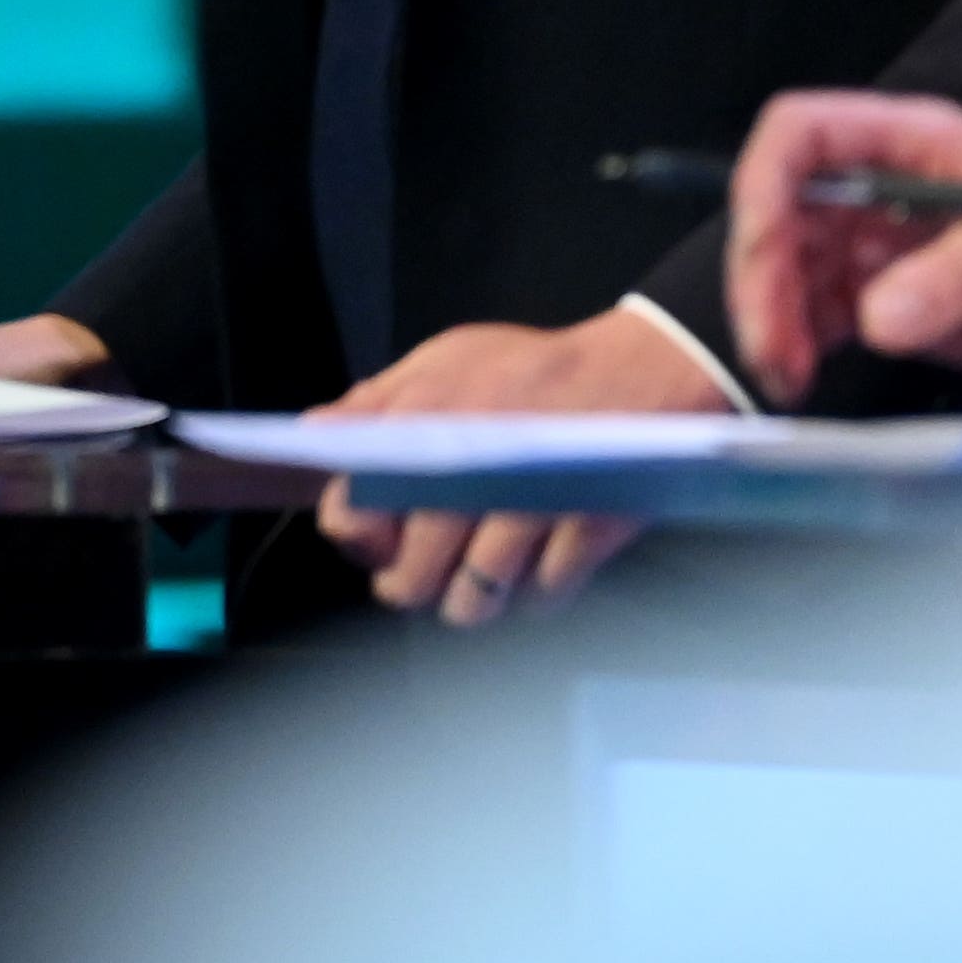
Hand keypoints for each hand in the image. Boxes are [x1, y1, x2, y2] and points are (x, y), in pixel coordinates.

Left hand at [311, 311, 715, 627]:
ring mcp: (531, 509)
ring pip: (473, 601)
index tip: (371, 537)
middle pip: (412, 577)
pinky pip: (541, 597)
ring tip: (472, 586)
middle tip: (417, 577)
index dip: (356, 538)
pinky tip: (531, 573)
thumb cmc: (533, 367)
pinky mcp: (585, 535)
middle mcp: (470, 473)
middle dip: (409, 585)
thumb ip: (375, 401)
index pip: (354, 513)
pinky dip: (533, 597)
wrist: (644, 368)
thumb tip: (317, 437)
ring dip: (469, 603)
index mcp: (423, 423)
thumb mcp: (443, 359)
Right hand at [723, 89, 961, 394]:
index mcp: (903, 141)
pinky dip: (798, 343)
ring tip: (789, 379)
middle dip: (763, 279)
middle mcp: (872, 185)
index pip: (799, 135)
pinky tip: (802, 380)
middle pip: (778, 213)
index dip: (764, 183)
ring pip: (787, 268)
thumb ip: (956, 277)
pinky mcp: (884, 294)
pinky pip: (817, 311)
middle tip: (775, 350)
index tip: (764, 250)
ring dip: (773, 319)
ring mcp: (873, 240)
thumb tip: (874, 323)